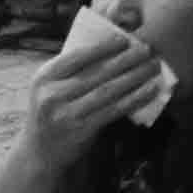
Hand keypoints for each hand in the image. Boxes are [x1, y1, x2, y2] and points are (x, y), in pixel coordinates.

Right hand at [16, 24, 168, 177]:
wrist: (39, 153)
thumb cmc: (52, 112)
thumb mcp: (51, 88)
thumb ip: (72, 70)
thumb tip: (111, 48)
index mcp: (44, 77)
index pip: (76, 56)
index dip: (103, 47)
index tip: (124, 39)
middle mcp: (52, 94)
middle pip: (96, 72)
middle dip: (125, 59)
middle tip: (147, 48)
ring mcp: (67, 114)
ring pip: (108, 90)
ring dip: (134, 76)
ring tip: (153, 66)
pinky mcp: (82, 130)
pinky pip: (113, 110)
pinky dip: (135, 98)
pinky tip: (150, 90)